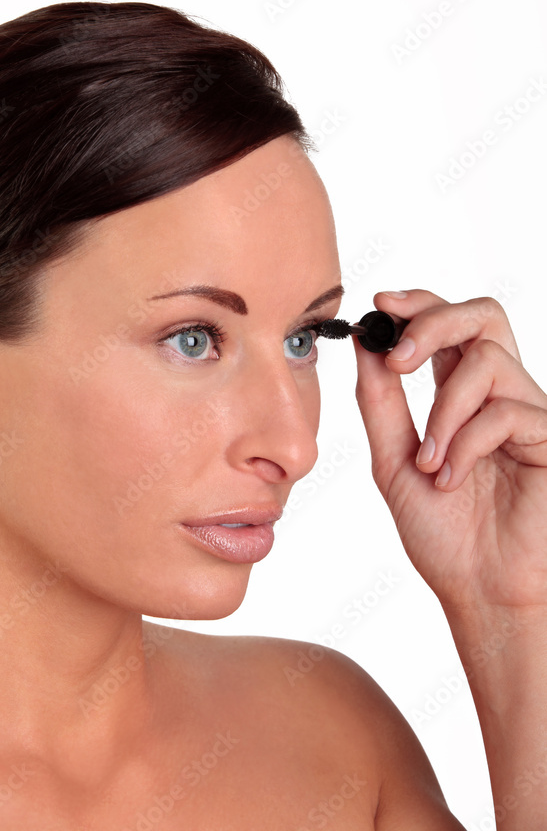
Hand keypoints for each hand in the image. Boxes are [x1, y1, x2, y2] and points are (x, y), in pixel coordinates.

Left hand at [352, 289, 546, 613]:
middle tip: (400, 360)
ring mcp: (528, 412)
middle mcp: (498, 395)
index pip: (449, 324)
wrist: (478, 588)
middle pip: (482, 315)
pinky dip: (465, 445)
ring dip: (444, 411)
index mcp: (461, 394)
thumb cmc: (443, 532)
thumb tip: (365, 344)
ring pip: (487, 361)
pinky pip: (505, 412)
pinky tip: (452, 479)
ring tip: (428, 461)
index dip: (419, 304)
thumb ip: (380, 402)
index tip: (380, 304)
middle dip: (434, 322)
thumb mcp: (393, 459)